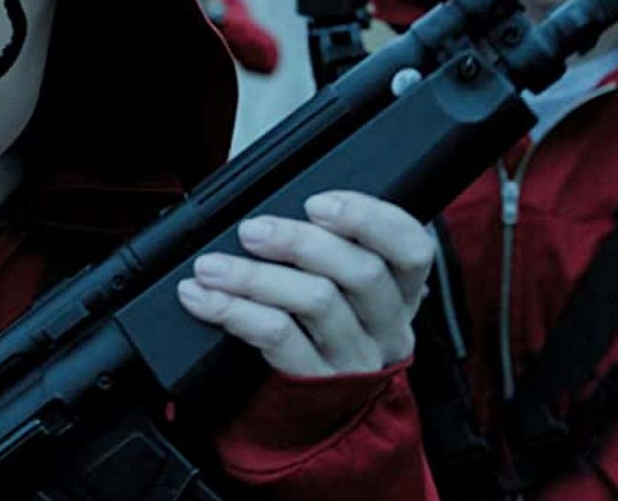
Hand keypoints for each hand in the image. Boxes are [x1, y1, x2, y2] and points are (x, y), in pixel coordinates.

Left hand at [174, 190, 432, 376]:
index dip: (368, 218)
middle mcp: (388, 324)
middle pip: (361, 272)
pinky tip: (205, 299)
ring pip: (316, 302)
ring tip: (211, 266)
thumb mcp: (341, 289)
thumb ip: (323, 249)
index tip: (318, 203)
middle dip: (299, 241)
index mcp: (401, 290)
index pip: (412, 248)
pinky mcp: (317, 384)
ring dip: (254, 276)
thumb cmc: (320, 330)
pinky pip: (278, 338)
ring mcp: (356, 357)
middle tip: (252, 231)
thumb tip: (267, 212)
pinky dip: (234, 311)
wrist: (316, 415)